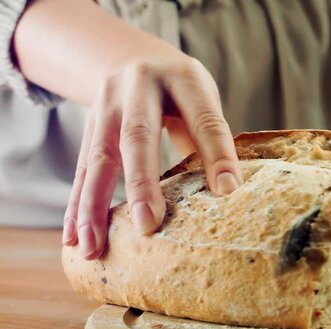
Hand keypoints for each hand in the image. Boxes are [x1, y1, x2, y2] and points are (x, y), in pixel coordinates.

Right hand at [61, 55, 242, 259]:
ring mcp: (106, 105)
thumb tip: (229, 192)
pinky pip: (81, 168)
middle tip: (148, 225)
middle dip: (141, 183)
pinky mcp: (88, 125)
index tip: (228, 191)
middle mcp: (139, 87)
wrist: (130, 54)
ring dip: (94, 205)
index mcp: (182, 78)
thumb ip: (209, 136)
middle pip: (138, 136)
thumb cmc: (180, 89)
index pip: (203, 119)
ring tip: (95, 247)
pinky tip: (75, 237)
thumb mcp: (202, 96)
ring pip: (98, 157)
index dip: (217, 154)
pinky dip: (76, 205)